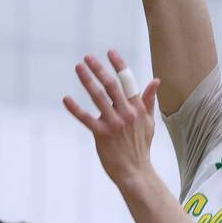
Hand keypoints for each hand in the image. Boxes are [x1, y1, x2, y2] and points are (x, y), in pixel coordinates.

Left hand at [64, 51, 158, 190]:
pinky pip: (86, 119)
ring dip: (87, 80)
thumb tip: (155, 80)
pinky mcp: (102, 135)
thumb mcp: (149, 122)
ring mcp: (114, 123)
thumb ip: (149, 101)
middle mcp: (127, 113)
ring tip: (78, 68)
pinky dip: (75, 108)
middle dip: (99, 69)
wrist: (135, 171)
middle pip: (111, 85)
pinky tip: (66, 99)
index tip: (110, 52)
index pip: (128, 81)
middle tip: (88, 57)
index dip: (119, 65)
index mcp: (137, 108)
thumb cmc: (141, 146)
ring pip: (99, 97)